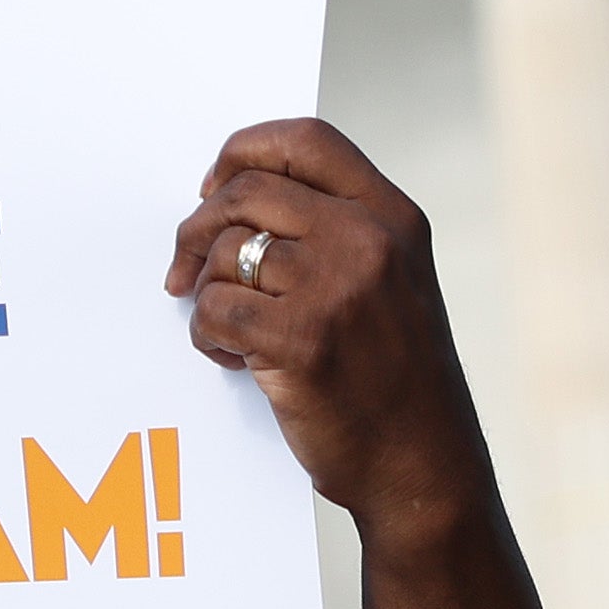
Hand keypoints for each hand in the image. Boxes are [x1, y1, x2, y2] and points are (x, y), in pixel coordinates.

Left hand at [166, 117, 493, 536]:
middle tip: (184, 271)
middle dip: (197, 229)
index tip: (212, 187)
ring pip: (222, 255)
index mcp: (392, 217)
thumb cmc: (397, 379)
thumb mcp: (394, 281)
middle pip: (245, 191)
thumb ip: (336, 232)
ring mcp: (335, 288)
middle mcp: (367, 241)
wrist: (424, 467)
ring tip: (233, 334)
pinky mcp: (300, 340)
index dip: (242, 152)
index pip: (306, 141)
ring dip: (207, 295)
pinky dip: (208, 336)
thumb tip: (234, 201)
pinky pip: (213, 311)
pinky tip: (235, 360)